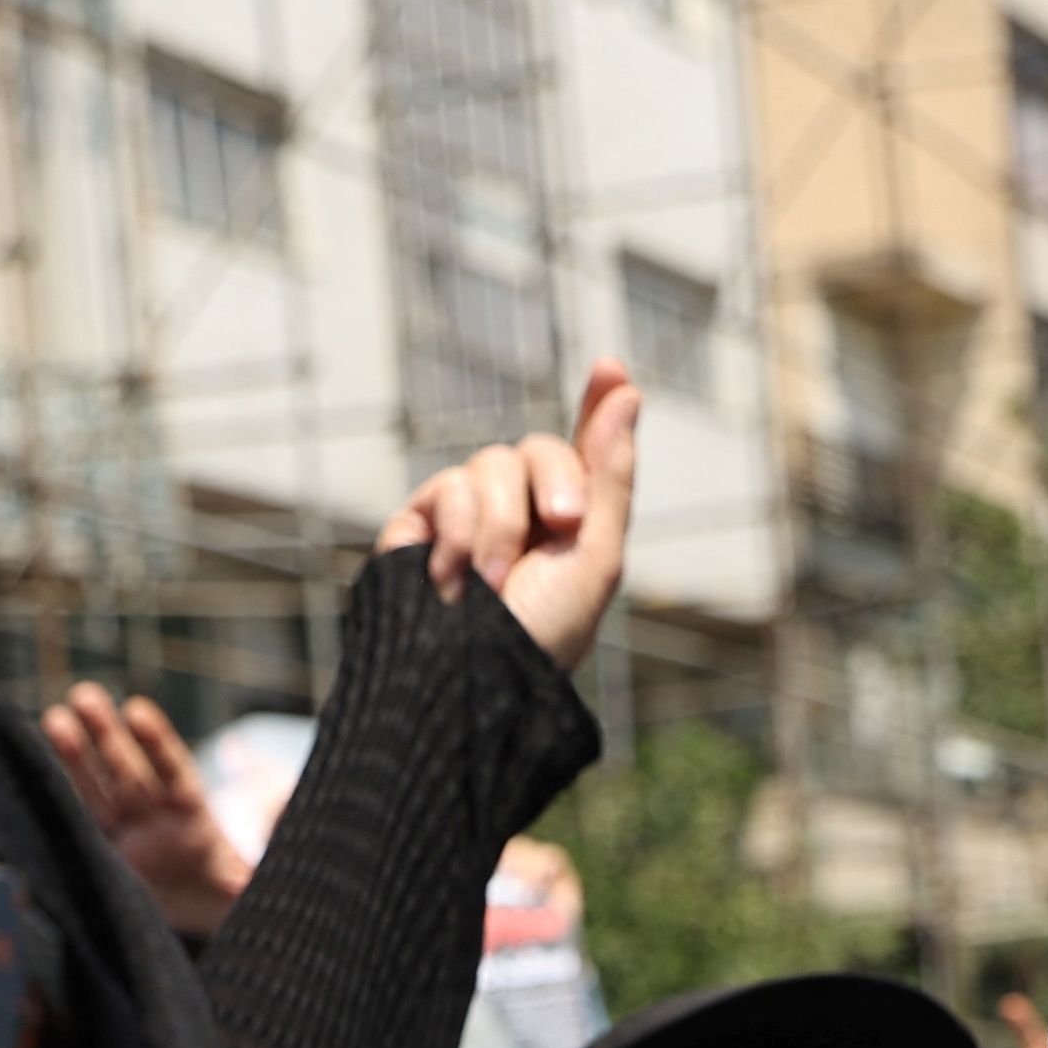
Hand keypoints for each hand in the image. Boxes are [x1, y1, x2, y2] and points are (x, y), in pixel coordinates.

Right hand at [38, 683, 253, 938]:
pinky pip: (84, 823)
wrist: (201, 907)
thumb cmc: (231, 884)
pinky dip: (61, 802)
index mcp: (194, 813)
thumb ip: (244, 866)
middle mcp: (156, 817)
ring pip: (99, 790)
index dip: (156, 743)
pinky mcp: (108, 855)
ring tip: (54, 719)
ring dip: (75, 756)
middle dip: (106, 734)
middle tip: (84, 694)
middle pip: (129, 771)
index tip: (136, 711)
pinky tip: (34, 771)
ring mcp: (128, 833)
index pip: (173, 771)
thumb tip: (261, 845)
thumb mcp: (246, 877)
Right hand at [376, 364, 639, 676]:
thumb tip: (627, 388)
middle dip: (556, 483)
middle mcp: (519, 513)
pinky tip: (454, 580)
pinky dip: (459, 532)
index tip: (609, 367)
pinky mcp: (420, 524)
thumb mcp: (593, 556)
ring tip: (493, 584)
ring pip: (491, 464)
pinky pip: (448, 487)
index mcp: (569, 526)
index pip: (583, 451)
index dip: (596, 407)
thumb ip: (610, 473)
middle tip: (562, 527)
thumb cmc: (540, 636)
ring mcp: (466, 515)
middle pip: (538, 448)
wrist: (469, 680)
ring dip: (501, 526)